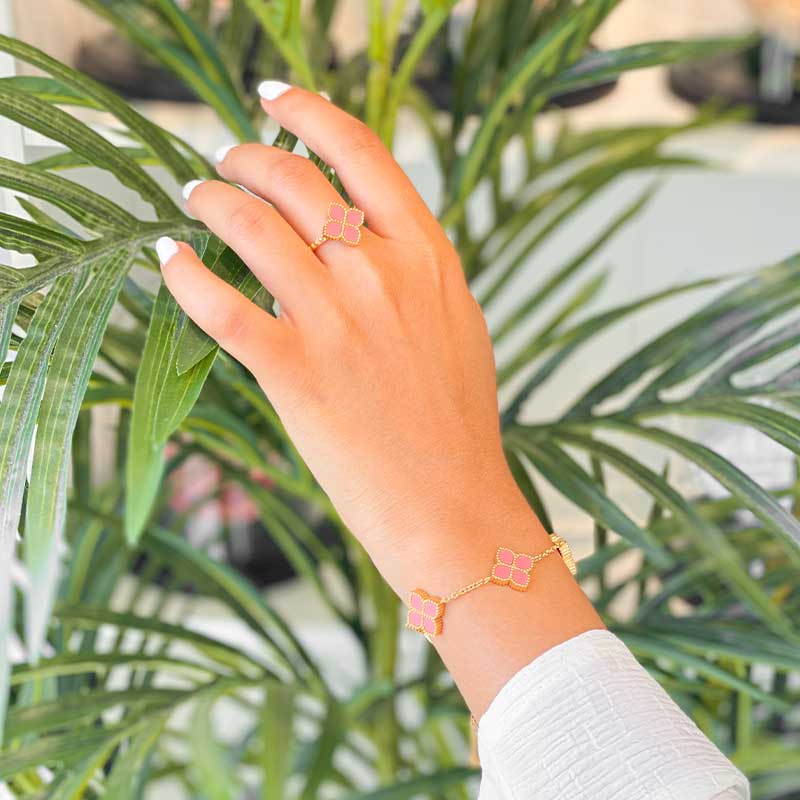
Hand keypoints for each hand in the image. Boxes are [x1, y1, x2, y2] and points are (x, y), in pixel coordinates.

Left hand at [159, 83, 602, 714]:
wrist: (453, 505)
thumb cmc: (459, 421)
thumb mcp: (455, 325)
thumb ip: (418, 272)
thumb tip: (374, 238)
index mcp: (428, 255)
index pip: (361, 151)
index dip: (308, 112)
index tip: (274, 97)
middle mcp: (380, 273)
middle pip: (293, 177)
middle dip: (245, 155)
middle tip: (224, 161)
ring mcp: (336, 320)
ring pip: (250, 224)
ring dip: (209, 199)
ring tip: (192, 198)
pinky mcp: (294, 371)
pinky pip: (220, 302)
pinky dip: (184, 273)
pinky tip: (169, 260)